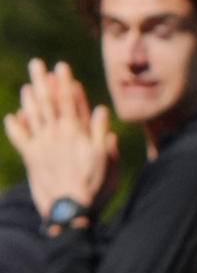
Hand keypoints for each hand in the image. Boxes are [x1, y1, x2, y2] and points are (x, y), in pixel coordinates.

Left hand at [4, 59, 117, 215]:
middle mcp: (56, 134)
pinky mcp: (32, 158)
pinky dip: (15, 126)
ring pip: (33, 115)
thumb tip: (100, 111)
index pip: (69, 101)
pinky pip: (20, 138)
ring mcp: (42, 145)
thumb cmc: (94, 185)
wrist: (69, 208)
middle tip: (36, 64)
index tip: (61, 67)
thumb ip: (101, 133)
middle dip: (42, 82)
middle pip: (47, 102)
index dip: (64, 83)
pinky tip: (13, 116)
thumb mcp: (107, 159)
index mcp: (76, 133)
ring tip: (27, 86)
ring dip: (29, 99)